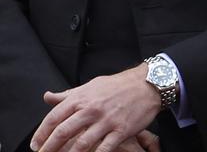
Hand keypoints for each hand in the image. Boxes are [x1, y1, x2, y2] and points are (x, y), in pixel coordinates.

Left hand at [32, 64, 161, 151]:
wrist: (148, 84)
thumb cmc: (118, 85)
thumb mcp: (90, 85)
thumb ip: (68, 94)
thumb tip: (47, 97)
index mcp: (81, 98)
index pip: (54, 118)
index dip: (41, 134)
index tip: (35, 144)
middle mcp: (91, 109)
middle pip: (63, 132)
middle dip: (49, 148)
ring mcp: (107, 120)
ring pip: (81, 143)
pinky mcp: (121, 130)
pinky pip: (104, 148)